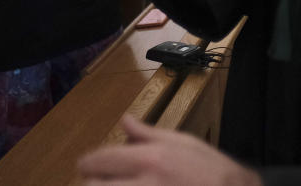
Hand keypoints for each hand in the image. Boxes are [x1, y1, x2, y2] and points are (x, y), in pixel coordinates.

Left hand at [78, 115, 261, 185]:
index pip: (100, 160)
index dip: (88, 164)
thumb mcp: (183, 142)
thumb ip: (149, 133)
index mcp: (149, 159)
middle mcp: (143, 185)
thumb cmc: (212, 170)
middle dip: (91, 184)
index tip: (87, 167)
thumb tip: (125, 121)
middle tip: (96, 181)